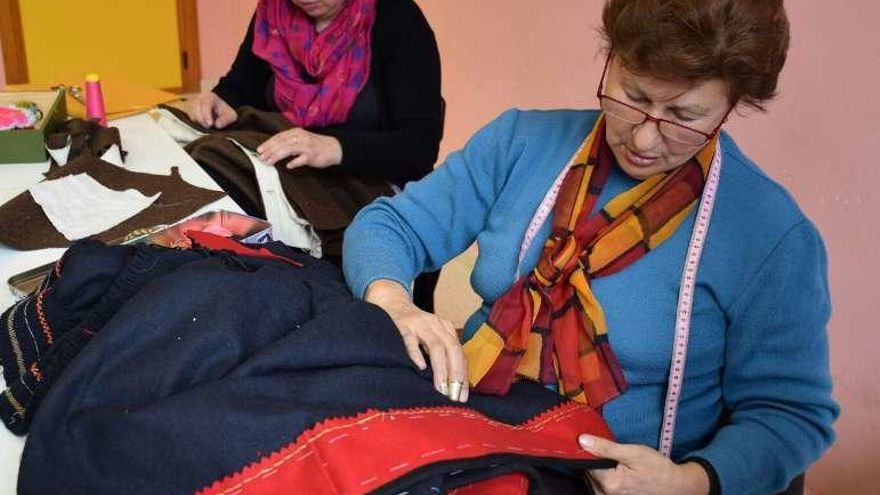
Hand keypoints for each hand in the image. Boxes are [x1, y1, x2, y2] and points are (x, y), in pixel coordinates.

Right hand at [186, 92, 236, 128]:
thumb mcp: (230, 116)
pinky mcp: (189, 110)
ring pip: (191, 113)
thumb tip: (217, 125)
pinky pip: (189, 117)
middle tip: (208, 127)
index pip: (205, 104)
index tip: (210, 124)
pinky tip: (202, 124)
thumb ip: (225, 120)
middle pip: (195, 108)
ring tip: (206, 126)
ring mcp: (192, 103)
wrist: (219, 112)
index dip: (206, 115)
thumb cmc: (224, 112)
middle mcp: (199, 97)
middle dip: (201, 120)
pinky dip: (195, 122)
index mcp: (210, 96)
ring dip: (198, 122)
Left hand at [256, 128, 342, 168]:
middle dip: (269, 150)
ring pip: (288, 149)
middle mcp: (300, 137)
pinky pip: (301, 159)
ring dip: (277, 156)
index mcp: (296, 132)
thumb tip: (273, 148)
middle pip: (281, 143)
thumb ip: (288, 142)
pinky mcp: (312, 155)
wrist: (334, 148)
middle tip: (262, 157)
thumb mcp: (301, 139)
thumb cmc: (316, 145)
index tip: (260, 150)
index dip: (268, 143)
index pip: (279, 137)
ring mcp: (307, 146)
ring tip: (269, 162)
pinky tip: (288, 165)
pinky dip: (294, 162)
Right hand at [365, 280, 468, 401]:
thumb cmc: (413, 327)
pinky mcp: (402, 326)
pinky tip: (420, 367)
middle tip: (454, 395)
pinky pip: (411, 340)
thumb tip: (454, 384)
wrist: (392, 303)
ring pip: (436, 346)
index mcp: (446, 329)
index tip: (463, 396)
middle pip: (452, 349)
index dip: (463, 375)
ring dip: (441, 368)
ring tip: (441, 388)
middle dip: (456, 373)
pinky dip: (417, 354)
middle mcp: (436, 325)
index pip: (460, 353)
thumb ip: (442, 352)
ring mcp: (419, 324)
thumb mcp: (431, 335)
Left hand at [579, 435, 709, 494]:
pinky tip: (619, 473)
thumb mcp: (632, 452)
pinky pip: (601, 487)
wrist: (676, 486)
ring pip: (594, 480)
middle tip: (614, 454)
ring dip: (601, 471)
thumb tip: (582, 440)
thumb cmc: (657, 468)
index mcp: (609, 483)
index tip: (600, 444)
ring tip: (619, 465)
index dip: (592, 451)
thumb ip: (606, 448)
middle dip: (597, 461)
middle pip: (589, 473)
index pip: (586, 463)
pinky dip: (606, 479)